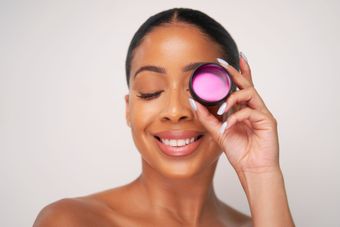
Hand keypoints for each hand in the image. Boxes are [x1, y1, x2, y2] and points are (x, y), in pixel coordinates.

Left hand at [189, 54, 279, 173]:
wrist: (252, 169)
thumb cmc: (239, 151)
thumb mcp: (218, 131)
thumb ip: (206, 117)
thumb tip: (193, 101)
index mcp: (243, 109)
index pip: (241, 86)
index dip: (238, 71)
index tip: (229, 59)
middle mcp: (253, 108)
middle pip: (246, 84)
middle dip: (234, 72)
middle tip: (222, 63)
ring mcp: (261, 113)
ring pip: (249, 93)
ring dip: (232, 98)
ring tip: (222, 108)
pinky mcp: (267, 121)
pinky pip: (250, 112)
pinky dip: (236, 117)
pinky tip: (228, 126)